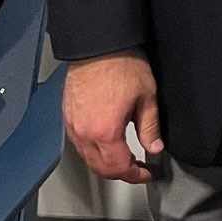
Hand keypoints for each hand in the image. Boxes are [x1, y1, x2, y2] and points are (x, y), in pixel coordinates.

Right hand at [63, 51, 162, 183]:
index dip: (135, 175)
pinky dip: (93, 151)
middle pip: (100, 168)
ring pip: (87, 159)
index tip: (145, 173)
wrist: (99, 45)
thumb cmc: (121, 64)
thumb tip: (154, 147)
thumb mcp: (146, 96)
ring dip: (105, 164)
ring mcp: (72, 126)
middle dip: (120, 174)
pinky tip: (106, 144)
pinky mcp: (67, 117)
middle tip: (137, 169)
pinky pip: (79, 144)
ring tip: (124, 158)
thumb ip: (150, 127)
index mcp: (105, 131)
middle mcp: (84, 133)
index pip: (119, 167)